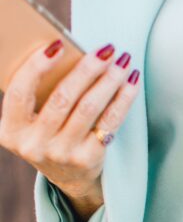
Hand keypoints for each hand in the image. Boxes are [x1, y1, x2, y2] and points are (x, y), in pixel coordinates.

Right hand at [0, 39, 140, 220]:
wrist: (69, 177)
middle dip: (87, 69)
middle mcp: (34, 146)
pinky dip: (122, 100)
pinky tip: (131, 83)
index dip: (37, 66)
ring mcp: (61, 155)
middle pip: (62, 98)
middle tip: (107, 48)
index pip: (20, 92)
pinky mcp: (87, 160)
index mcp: (12, 131)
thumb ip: (40, 93)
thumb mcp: (34, 120)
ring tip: (123, 62)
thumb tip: (69, 52)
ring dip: (109, 81)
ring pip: (88, 109)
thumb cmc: (50, 133)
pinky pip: (108, 123)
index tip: (58, 44)